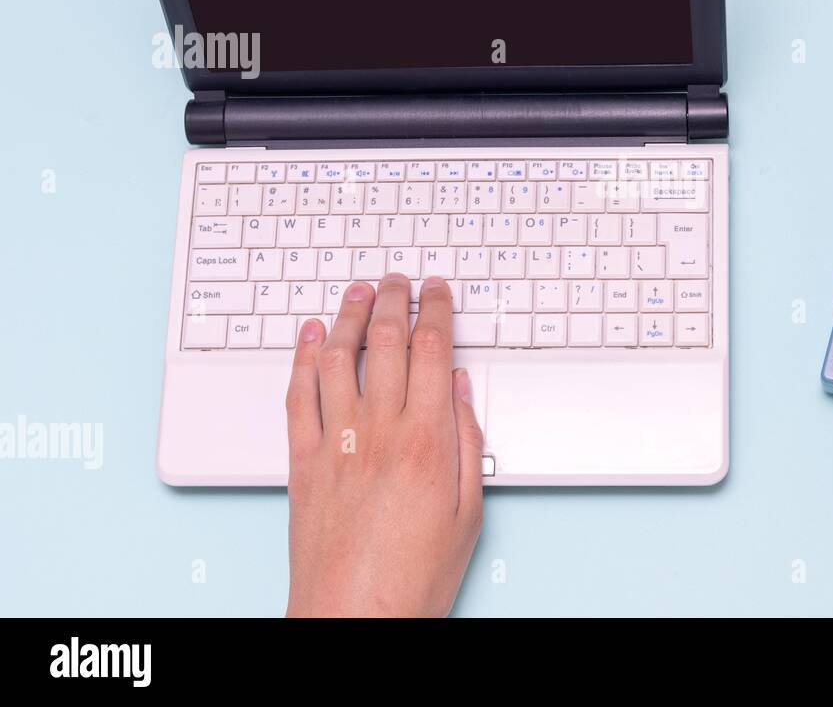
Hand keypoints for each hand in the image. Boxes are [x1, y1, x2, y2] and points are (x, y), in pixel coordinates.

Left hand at [284, 274, 482, 616]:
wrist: (355, 617)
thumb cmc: (415, 576)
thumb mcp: (470, 511)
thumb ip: (467, 441)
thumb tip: (460, 389)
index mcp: (428, 438)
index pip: (433, 349)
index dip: (435, 309)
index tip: (437, 289)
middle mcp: (380, 430)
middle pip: (386, 341)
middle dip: (392, 299)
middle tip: (397, 278)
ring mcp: (335, 442)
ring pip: (337, 357)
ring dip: (347, 316)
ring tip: (356, 291)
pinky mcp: (302, 461)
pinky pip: (298, 395)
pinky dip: (301, 358)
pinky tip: (308, 336)